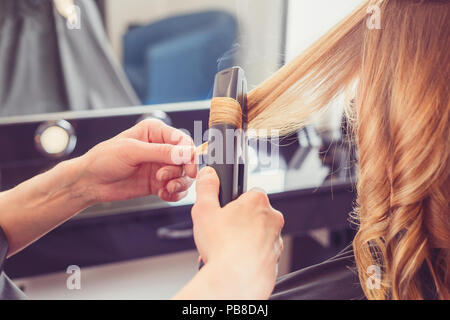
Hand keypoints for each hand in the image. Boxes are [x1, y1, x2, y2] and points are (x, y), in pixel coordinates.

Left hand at [77, 119, 196, 202]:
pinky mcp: (158, 183)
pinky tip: (163, 195)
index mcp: (155, 132)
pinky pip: (176, 189)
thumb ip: (161, 152)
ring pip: (184, 175)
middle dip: (181, 171)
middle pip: (186, 160)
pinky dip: (174, 194)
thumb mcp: (132, 151)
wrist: (90, 182)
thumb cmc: (104, 159)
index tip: (189, 168)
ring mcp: (161, 166)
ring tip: (165, 188)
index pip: (182, 140)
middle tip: (167, 179)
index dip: (189, 154)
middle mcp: (161, 148)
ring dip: (178, 184)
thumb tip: (186, 153)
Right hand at [191, 166, 283, 298]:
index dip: (233, 203)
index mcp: (258, 201)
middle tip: (221, 232)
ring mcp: (276, 239)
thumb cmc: (222, 246)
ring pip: (257, 234)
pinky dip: (249, 255)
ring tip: (224, 249)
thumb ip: (206, 188)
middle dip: (237, 222)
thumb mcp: (204, 210)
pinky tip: (233, 260)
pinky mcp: (275, 258)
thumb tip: (208, 174)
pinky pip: (260, 252)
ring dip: (243, 239)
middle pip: (253, 214)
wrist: (236, 279)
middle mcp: (272, 218)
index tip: (223, 212)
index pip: (248, 193)